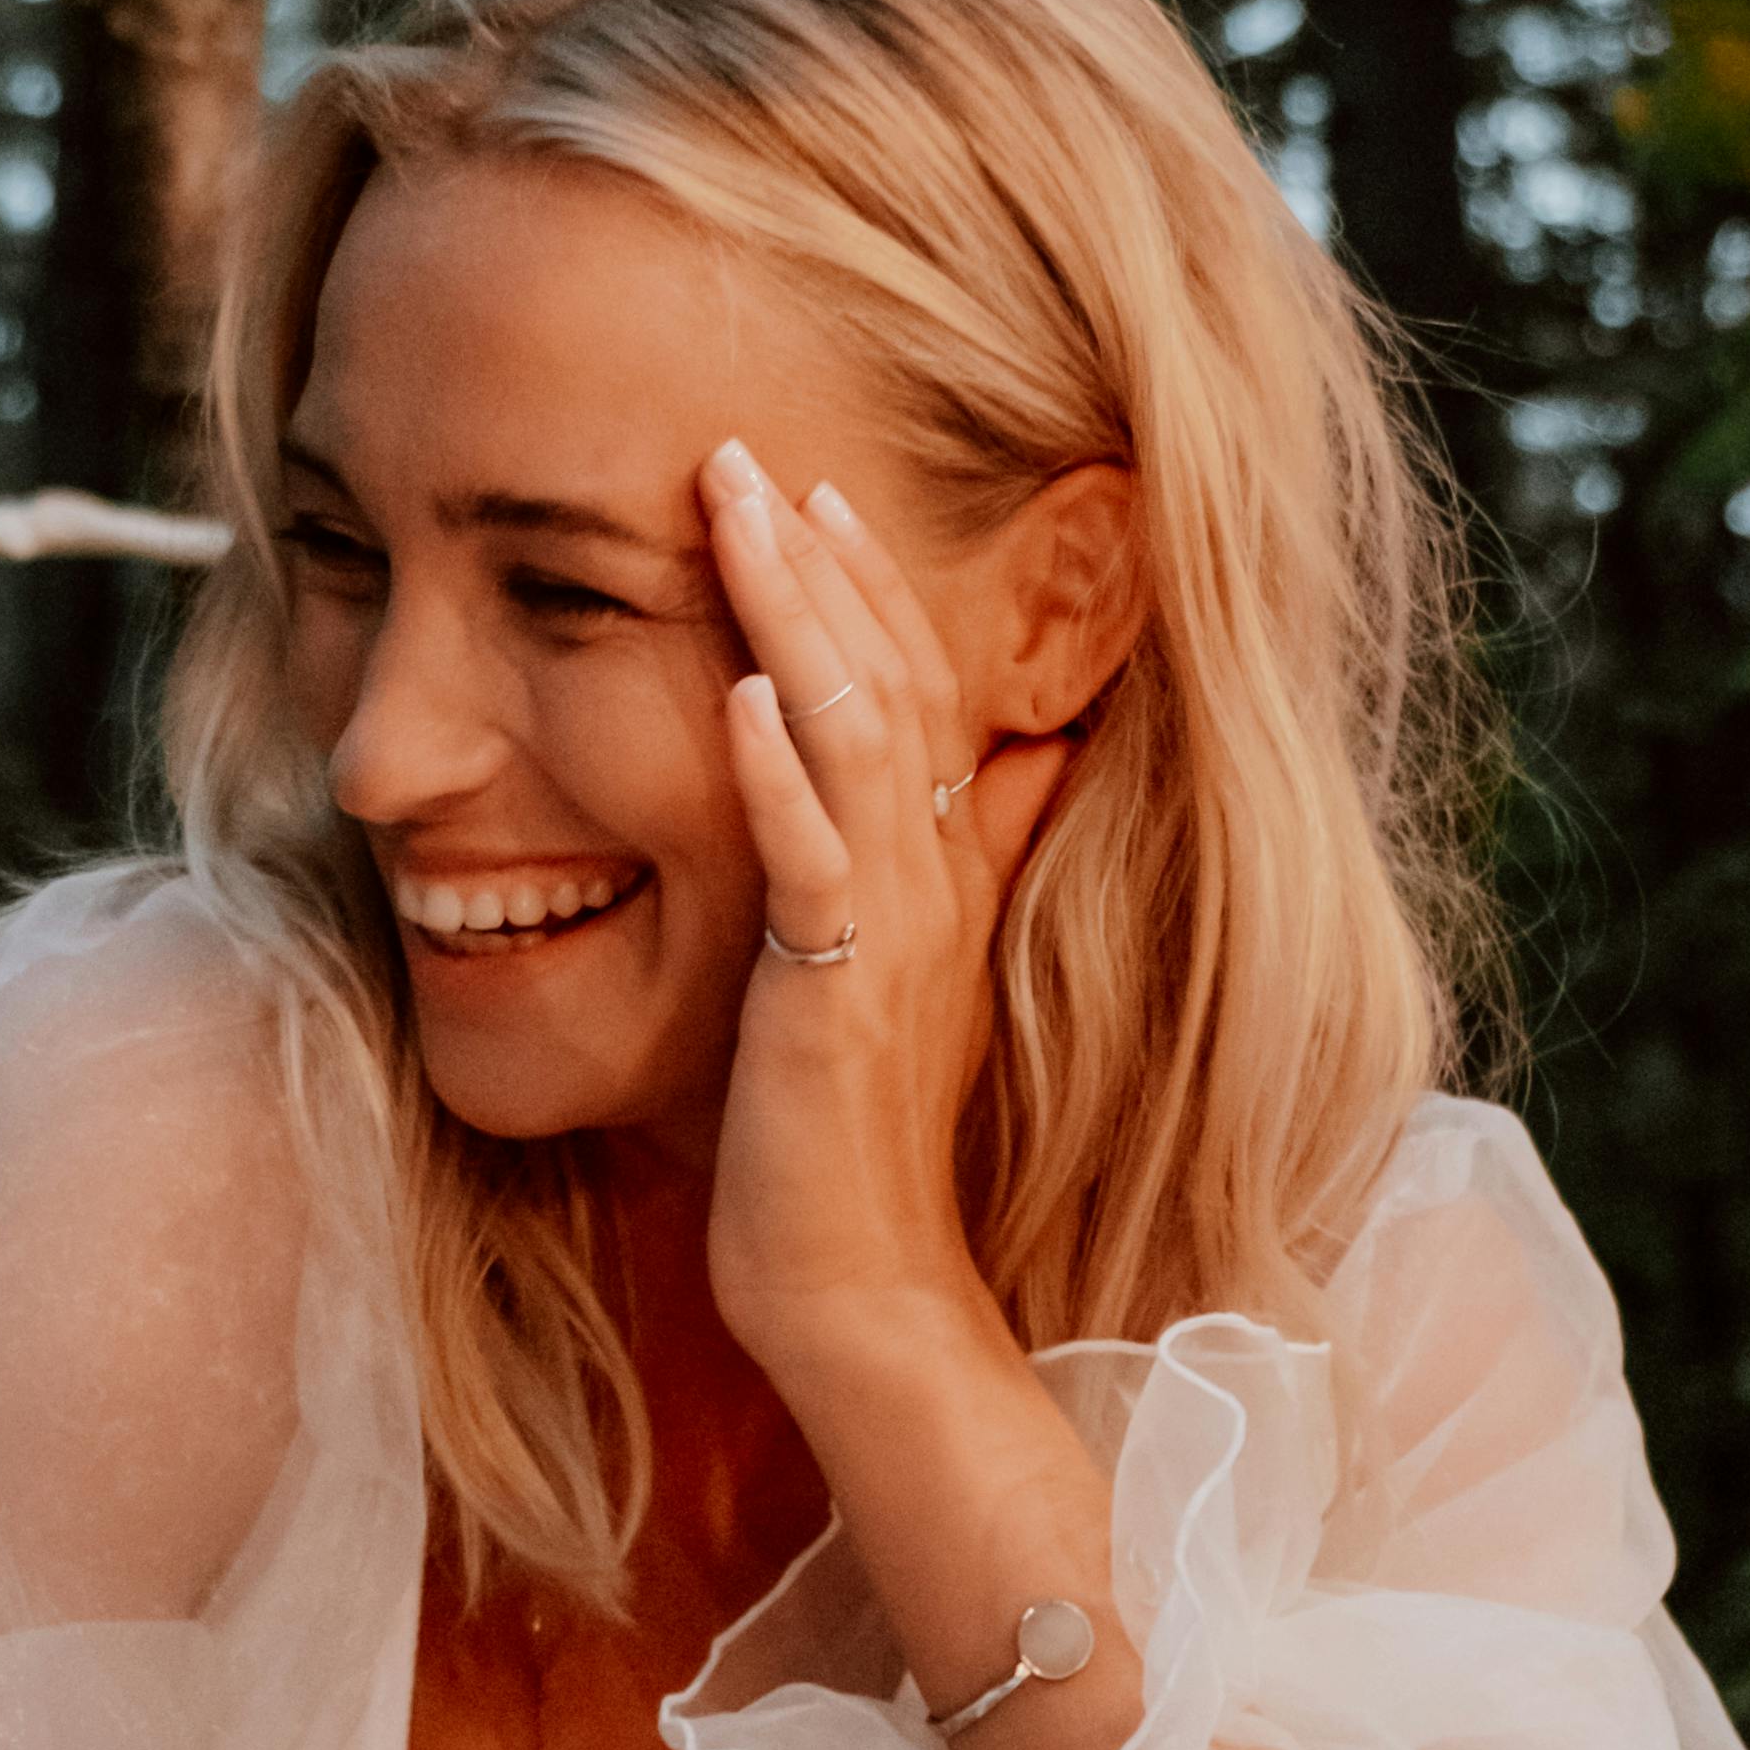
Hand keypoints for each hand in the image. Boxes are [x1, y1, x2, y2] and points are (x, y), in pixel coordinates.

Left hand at [696, 439, 1068, 1412]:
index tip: (812, 492)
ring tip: (737, 513)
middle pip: (889, 685)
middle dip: (820, 563)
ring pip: (852, 742)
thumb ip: (953, 875)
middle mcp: (927, 889)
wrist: (868, 1297)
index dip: (867, 590)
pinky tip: (742, 689)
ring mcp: (888, 941)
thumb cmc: (854, 1154)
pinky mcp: (836, 1002)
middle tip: (750, 453)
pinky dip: (777, 772)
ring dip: (795, 617)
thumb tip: (1012, 774)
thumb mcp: (903, 990)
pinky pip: (811, 867)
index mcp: (937, 880)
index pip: (914, 697)